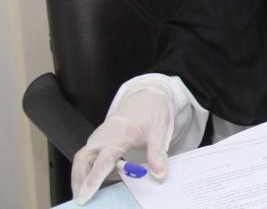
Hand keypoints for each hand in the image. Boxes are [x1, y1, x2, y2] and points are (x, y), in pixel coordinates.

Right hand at [72, 83, 174, 204]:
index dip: (93, 180)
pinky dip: (89, 170)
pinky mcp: (99, 139)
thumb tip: (159, 175)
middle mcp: (104, 137)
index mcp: (119, 136)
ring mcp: (99, 137)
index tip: (85, 196)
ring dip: (81, 176)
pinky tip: (102, 180)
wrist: (147, 96)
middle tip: (81, 200)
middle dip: (78, 181)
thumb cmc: (152, 112)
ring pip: (82, 159)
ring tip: (88, 194)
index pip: (102, 161)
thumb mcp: (159, 133)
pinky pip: (88, 156)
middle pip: (82, 161)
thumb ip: (157, 155)